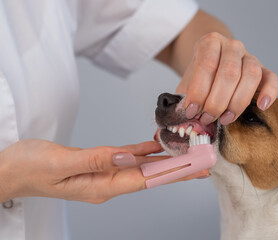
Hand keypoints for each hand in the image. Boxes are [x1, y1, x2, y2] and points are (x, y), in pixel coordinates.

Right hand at [0, 139, 207, 203]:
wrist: (10, 170)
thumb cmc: (29, 167)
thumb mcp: (59, 163)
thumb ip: (94, 159)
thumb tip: (127, 155)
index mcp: (100, 186)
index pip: (145, 180)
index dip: (172, 173)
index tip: (195, 169)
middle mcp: (106, 183)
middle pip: (150, 176)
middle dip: (177, 170)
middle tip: (203, 164)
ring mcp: (103, 174)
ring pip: (142, 167)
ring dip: (165, 161)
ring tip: (188, 155)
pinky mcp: (98, 165)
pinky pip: (126, 158)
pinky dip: (143, 152)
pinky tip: (155, 147)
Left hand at [176, 32, 277, 124]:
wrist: (212, 60)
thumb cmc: (199, 75)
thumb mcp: (187, 81)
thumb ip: (184, 98)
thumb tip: (177, 123)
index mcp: (210, 42)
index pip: (206, 65)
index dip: (198, 91)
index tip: (191, 111)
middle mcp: (232, 46)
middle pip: (229, 73)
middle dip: (216, 101)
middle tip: (207, 119)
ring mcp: (250, 56)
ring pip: (251, 75)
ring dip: (237, 102)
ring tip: (225, 119)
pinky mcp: (263, 69)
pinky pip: (271, 78)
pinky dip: (269, 92)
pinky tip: (261, 106)